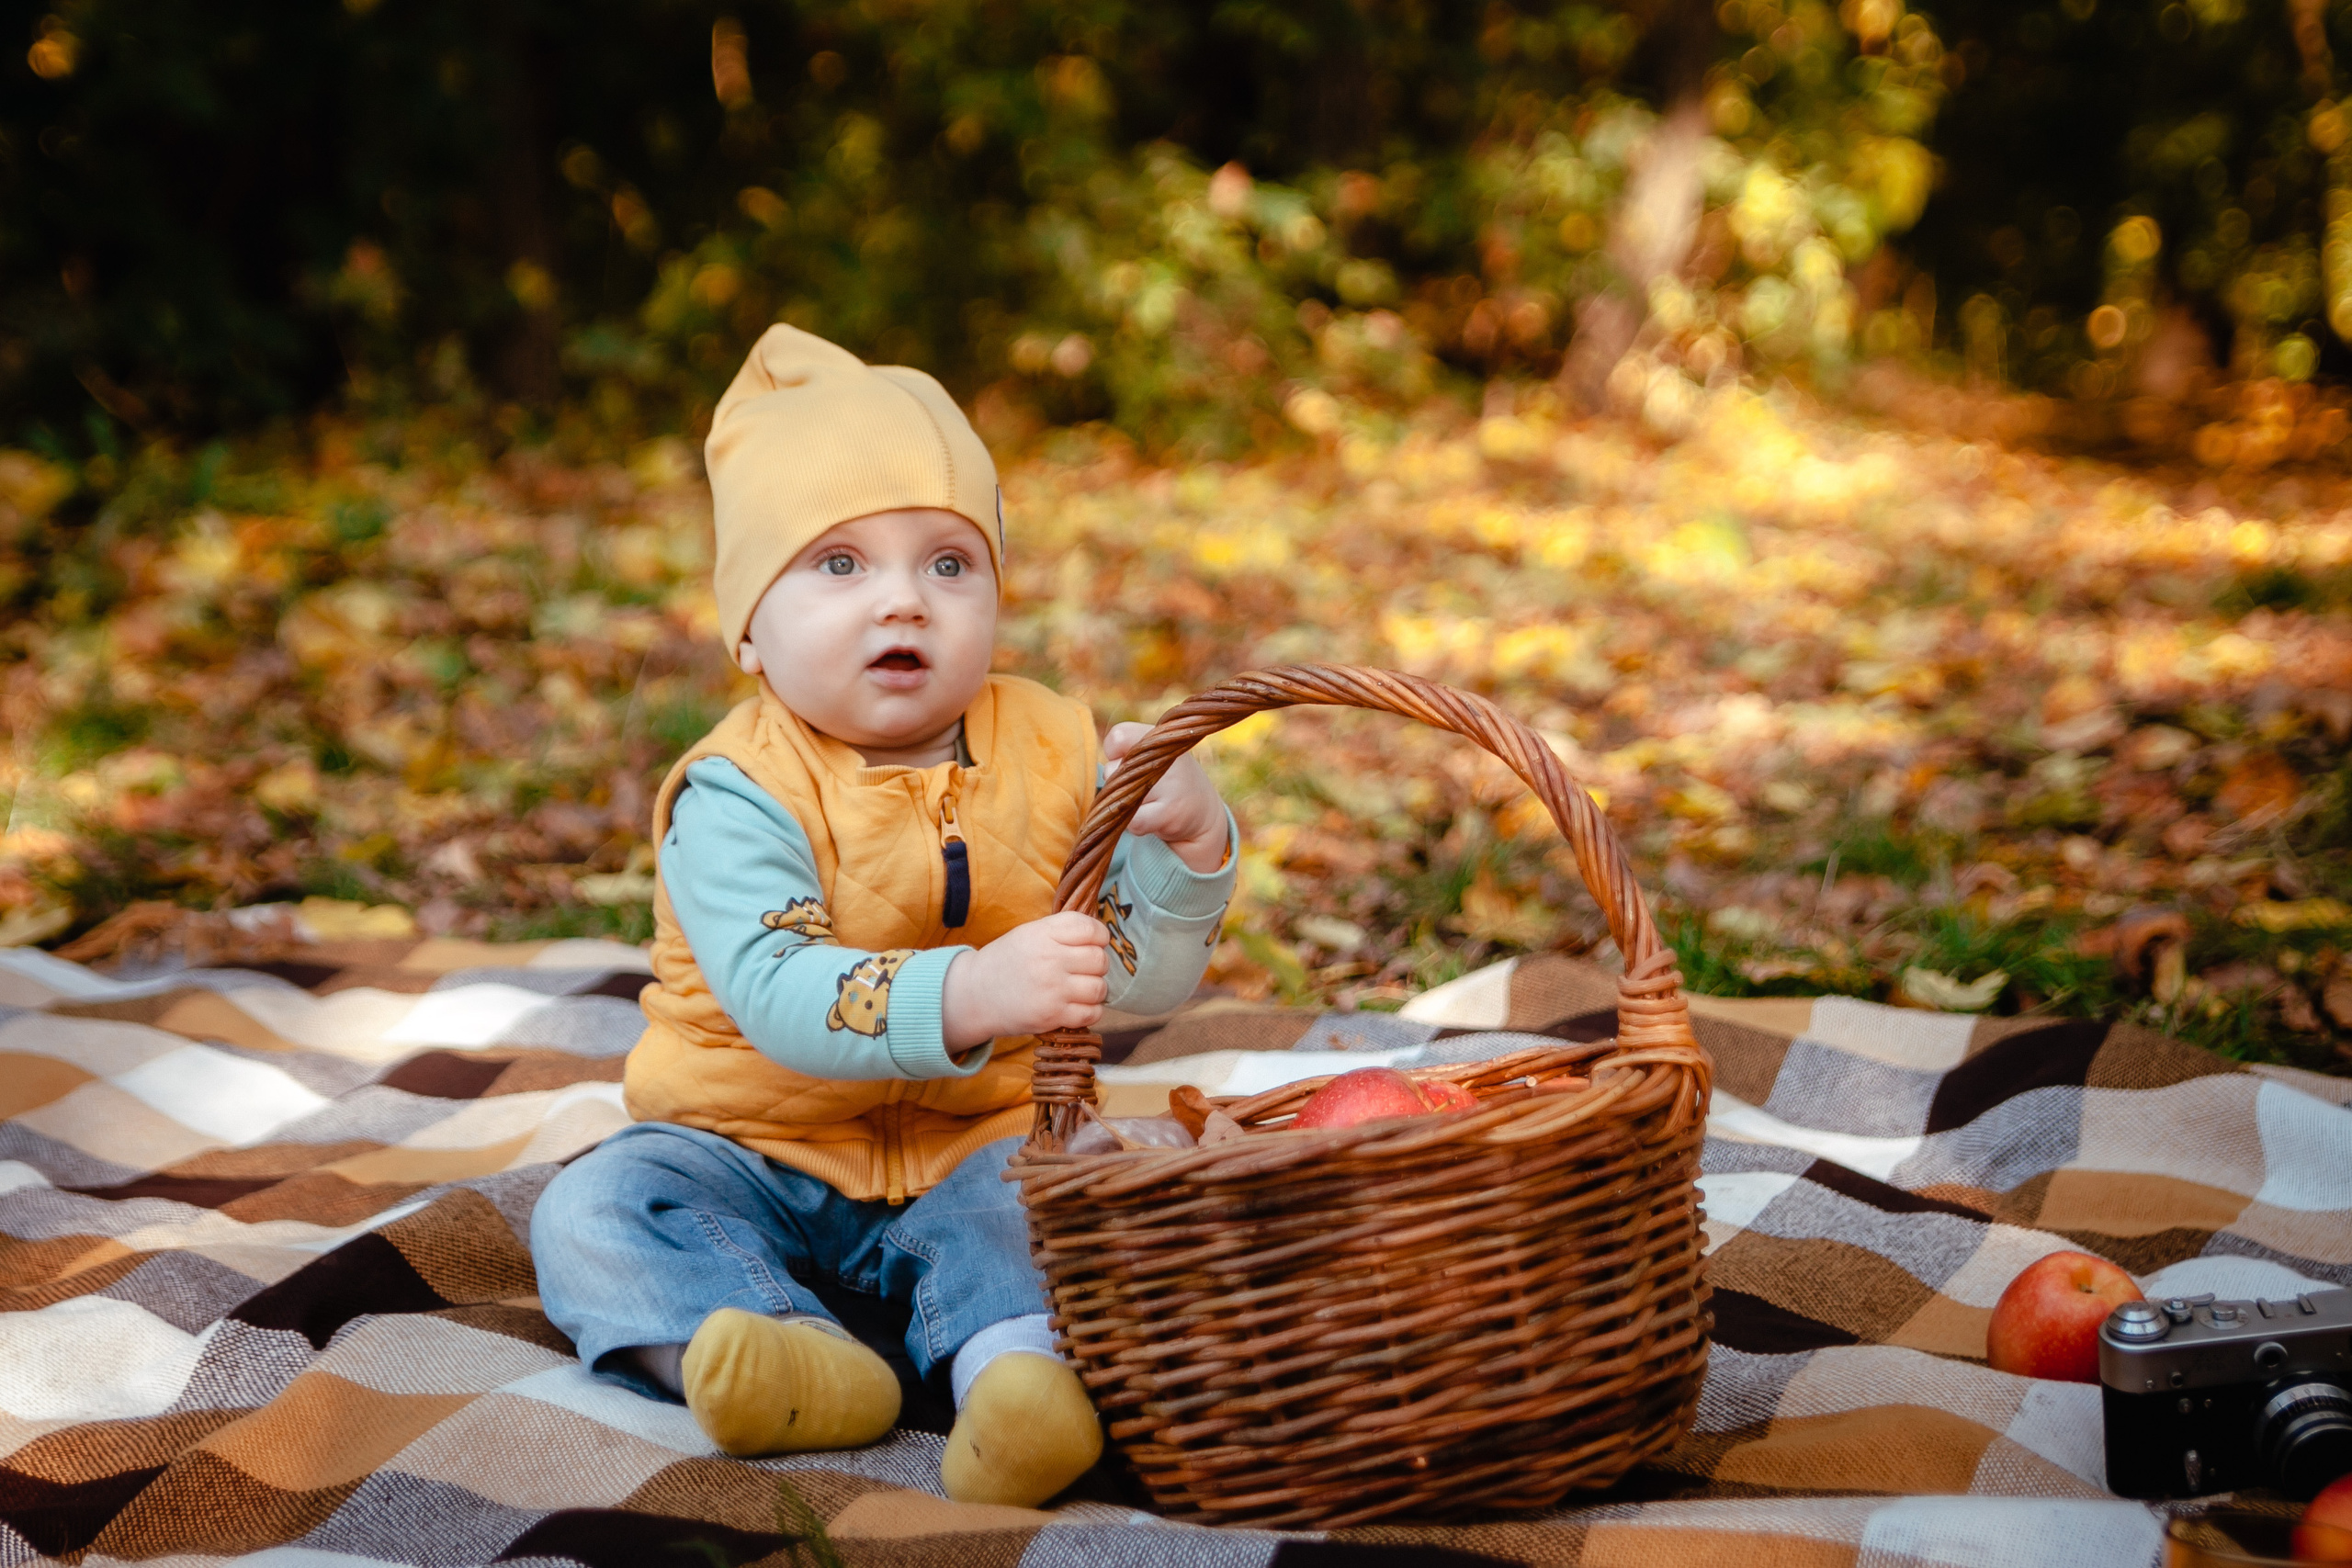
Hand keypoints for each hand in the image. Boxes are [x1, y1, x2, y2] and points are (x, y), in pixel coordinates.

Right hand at [941, 912, 1107, 1047]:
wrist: (974, 995)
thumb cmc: (1005, 962)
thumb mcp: (1028, 934)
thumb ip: (1061, 931)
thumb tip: (1100, 936)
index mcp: (1044, 933)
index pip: (1091, 928)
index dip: (1099, 936)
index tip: (1094, 943)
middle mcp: (1050, 959)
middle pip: (1100, 959)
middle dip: (1097, 965)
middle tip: (1084, 969)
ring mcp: (1052, 989)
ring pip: (1099, 988)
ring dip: (1095, 989)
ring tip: (1081, 988)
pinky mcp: (1052, 1016)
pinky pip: (1092, 1013)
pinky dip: (1090, 1010)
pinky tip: (1077, 1005)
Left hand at [1103, 722, 1229, 872]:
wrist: (1205, 813)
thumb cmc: (1168, 781)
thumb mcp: (1155, 754)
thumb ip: (1127, 750)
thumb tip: (1104, 770)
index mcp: (1161, 738)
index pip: (1117, 736)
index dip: (1114, 754)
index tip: (1128, 764)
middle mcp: (1168, 757)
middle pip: (1112, 769)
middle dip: (1117, 784)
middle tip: (1141, 789)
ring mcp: (1170, 785)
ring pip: (1119, 796)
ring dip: (1126, 805)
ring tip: (1147, 804)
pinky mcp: (1169, 813)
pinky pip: (1132, 820)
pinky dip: (1133, 824)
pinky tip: (1148, 820)